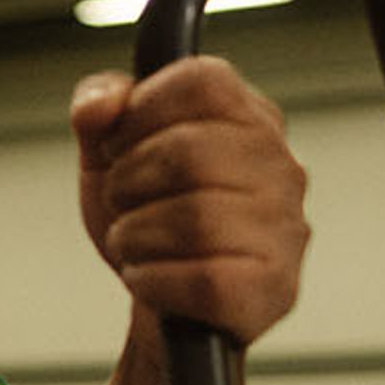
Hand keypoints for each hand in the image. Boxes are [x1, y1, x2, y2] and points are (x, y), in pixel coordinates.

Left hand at [70, 56, 310, 346]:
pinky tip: (150, 279)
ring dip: (134, 236)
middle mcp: (282, 168)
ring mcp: (286, 230)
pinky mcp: (275, 290)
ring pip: (192, 219)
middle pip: (186, 152)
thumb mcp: (110, 150)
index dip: (141, 112)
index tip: (122, 146)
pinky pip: (204, 280)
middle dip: (127, 183)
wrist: (164, 304)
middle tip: (124, 204)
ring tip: (136, 244)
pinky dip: (153, 281)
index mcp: (250, 117)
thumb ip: (99, 104)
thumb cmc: (148, 217)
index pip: (201, 81)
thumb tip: (99, 107)